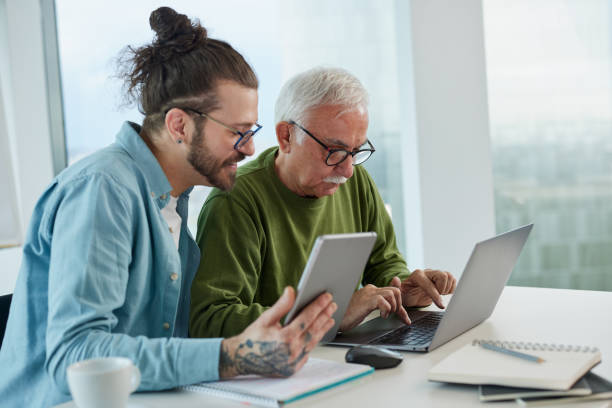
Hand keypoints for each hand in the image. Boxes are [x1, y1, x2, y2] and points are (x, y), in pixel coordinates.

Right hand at [219, 286, 336, 377]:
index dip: (318, 306)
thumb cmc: (253, 338)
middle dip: (324, 315)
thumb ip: (281, 306)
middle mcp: (291, 351)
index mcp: (284, 338)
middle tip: (332, 304)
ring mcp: (293, 362)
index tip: (327, 297)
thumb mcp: (265, 319)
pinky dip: (314, 341)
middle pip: (313, 329)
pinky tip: (318, 332)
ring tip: (329, 317)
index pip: (306, 318)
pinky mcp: (293, 368)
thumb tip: (291, 291)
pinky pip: (307, 352)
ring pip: (313, 342)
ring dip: (322, 328)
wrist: (242, 359)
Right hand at [339, 284, 410, 331]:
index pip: (393, 292)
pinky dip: (386, 310)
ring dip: (393, 307)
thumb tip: (392, 306)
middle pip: (396, 291)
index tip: (405, 319)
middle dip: (399, 305)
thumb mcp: (367, 310)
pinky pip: (384, 301)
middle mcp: (371, 289)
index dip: (401, 306)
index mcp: (371, 290)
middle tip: (393, 316)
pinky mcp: (367, 301)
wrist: (336, 318)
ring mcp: (368, 294)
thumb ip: (380, 305)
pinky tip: (381, 316)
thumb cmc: (349, 316)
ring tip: (385, 315)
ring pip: (393, 293)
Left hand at [393, 269, 455, 308]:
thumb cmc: (406, 294)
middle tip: (437, 296)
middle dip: (442, 289)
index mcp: (417, 275)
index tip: (441, 306)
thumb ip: (397, 288)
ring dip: (447, 288)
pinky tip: (443, 293)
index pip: (429, 284)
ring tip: (439, 295)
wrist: (412, 293)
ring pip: (449, 277)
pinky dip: (451, 288)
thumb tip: (396, 279)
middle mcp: (427, 272)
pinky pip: (453, 280)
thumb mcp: (400, 293)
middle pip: (443, 276)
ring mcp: (435, 274)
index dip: (436, 296)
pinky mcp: (442, 277)